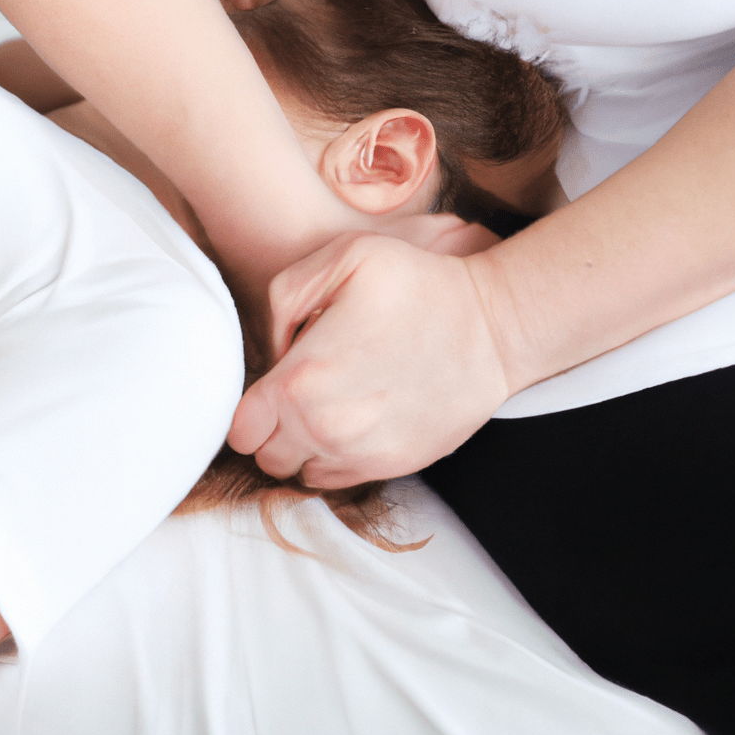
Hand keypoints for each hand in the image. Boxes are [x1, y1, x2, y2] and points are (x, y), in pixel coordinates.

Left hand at [227, 220, 507, 487]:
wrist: (494, 327)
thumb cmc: (418, 284)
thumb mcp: (344, 255)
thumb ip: (285, 296)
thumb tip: (273, 348)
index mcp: (302, 378)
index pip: (241, 426)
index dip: (248, 405)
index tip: (272, 384)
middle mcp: (324, 427)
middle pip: (265, 453)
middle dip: (272, 425)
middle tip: (302, 389)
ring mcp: (358, 453)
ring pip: (296, 470)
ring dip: (300, 443)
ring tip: (328, 404)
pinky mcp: (390, 466)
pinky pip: (332, 479)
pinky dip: (331, 457)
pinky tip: (353, 420)